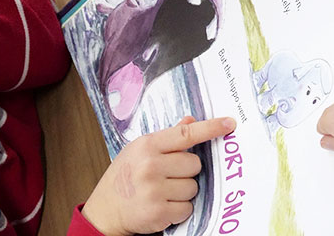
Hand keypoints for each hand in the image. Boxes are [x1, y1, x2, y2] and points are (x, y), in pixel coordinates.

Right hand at [82, 116, 235, 234]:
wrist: (105, 210)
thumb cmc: (123, 178)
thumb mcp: (138, 151)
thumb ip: (166, 138)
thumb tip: (190, 121)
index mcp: (146, 146)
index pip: (185, 134)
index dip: (210, 128)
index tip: (229, 123)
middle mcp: (150, 166)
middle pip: (194, 164)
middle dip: (186, 172)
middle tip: (166, 177)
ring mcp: (154, 190)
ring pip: (193, 187)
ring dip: (182, 192)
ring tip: (161, 192)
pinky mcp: (158, 212)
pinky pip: (187, 208)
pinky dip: (178, 209)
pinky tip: (161, 205)